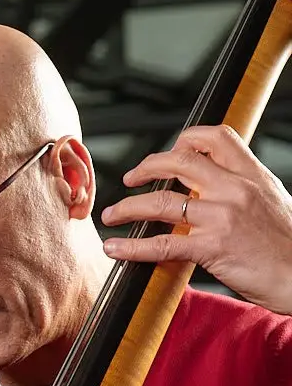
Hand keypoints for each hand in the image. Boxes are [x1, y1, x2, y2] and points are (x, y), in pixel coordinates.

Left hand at [99, 125, 291, 311]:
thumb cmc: (288, 245)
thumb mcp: (271, 201)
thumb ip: (242, 188)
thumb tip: (211, 186)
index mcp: (251, 174)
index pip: (215, 137)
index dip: (185, 140)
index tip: (167, 153)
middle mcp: (235, 188)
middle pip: (178, 162)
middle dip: (145, 167)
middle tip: (129, 179)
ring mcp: (222, 216)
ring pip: (161, 202)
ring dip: (127, 207)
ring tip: (112, 215)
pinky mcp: (211, 247)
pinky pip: (162, 243)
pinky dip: (132, 246)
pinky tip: (115, 248)